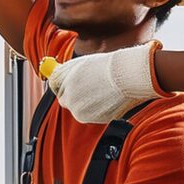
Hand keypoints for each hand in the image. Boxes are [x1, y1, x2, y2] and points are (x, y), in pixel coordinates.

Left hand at [43, 43, 163, 123]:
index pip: (54, 84)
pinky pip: (92, 114)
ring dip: (87, 102)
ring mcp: (79, 110)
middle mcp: (68, 97)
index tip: (68, 82)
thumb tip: (58, 79)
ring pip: (80, 108)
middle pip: (65, 99)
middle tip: (89, 86)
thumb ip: (67, 73)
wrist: (128, 76)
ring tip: (103, 89)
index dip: (63, 82)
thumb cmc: (109, 66)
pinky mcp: (92, 119)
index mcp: (63, 79)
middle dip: (74, 94)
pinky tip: (109, 97)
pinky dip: (99, 108)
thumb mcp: (82, 64)